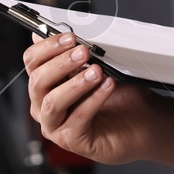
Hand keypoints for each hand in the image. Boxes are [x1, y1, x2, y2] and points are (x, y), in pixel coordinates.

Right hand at [24, 32, 159, 164]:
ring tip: (97, 71)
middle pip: (38, 82)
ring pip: (52, 103)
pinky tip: (107, 87)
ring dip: (75, 83)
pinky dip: (93, 100)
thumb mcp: (96, 67)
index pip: (32, 62)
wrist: (141, 121)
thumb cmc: (117, 95)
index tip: (70, 37)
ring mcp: (55, 126)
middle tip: (83, 51)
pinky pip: (77, 120)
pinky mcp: (72, 141)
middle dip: (61, 63)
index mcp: (46, 84)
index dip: (47, 47)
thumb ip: (76, 53)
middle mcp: (44, 106)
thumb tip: (60, 33)